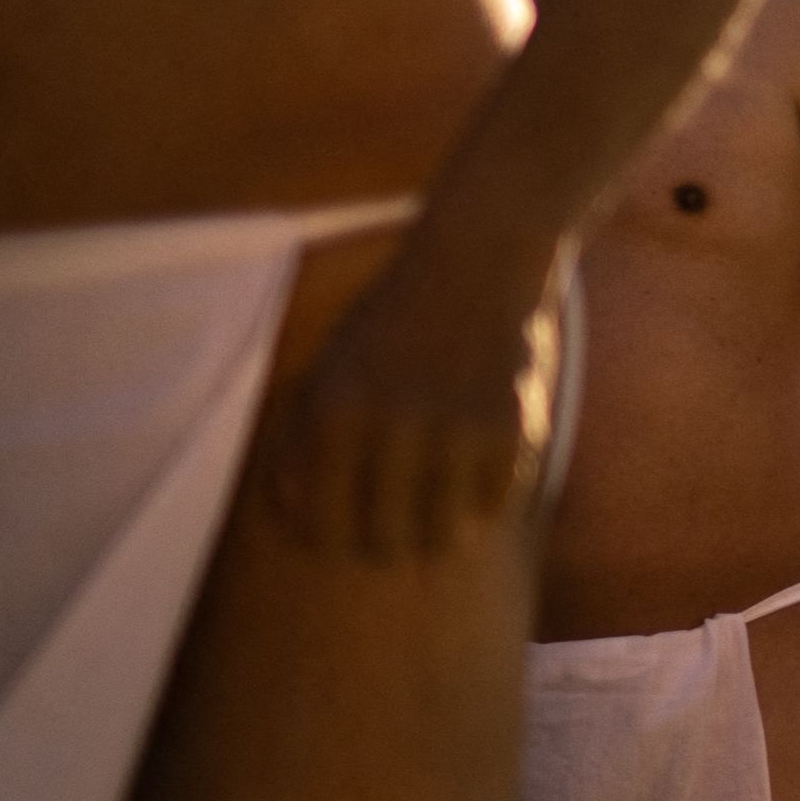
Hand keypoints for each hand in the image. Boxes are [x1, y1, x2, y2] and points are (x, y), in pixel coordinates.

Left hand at [258, 238, 560, 558]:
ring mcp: (454, 429)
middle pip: (385, 539)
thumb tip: (289, 511)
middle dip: (390, 542)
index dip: (334, 539)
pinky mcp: (510, 428)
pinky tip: (478, 476)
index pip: (323, 524)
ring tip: (442, 516)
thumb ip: (300, 437)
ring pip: (444, 537)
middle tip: (399, 527)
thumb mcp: (330, 366)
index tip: (349, 532)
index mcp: (334, 410)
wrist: (478, 258)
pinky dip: (486, 501)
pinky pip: (495, 505)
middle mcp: (391, 425)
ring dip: (441, 534)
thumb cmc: (393, 318)